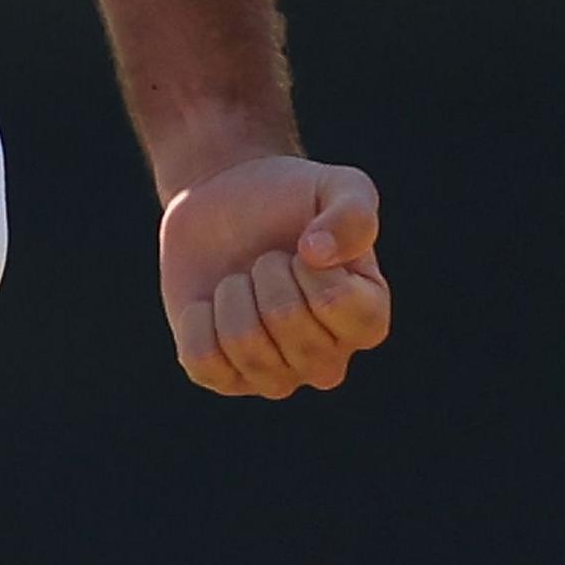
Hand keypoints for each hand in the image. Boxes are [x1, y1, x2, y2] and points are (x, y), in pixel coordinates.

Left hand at [159, 156, 389, 397]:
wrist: (227, 202)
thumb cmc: (291, 198)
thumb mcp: (338, 186)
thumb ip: (354, 212)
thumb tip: (318, 252)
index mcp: (367, 320)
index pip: (339, 303)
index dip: (311, 264)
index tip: (304, 245)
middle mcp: (328, 360)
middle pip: (287, 320)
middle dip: (265, 270)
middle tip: (267, 258)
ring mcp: (277, 377)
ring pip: (244, 344)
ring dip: (232, 293)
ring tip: (240, 279)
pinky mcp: (225, 378)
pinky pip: (204, 362)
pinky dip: (197, 321)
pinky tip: (210, 304)